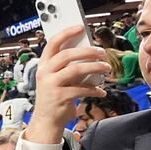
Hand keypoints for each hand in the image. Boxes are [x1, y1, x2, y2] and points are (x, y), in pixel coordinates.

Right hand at [27, 24, 109, 143]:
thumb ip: (68, 67)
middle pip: (67, 55)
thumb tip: (89, 55)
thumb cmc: (55, 97)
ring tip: (106, 69)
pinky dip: (95, 89)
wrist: (46, 122)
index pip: (53, 43)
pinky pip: (82, 89)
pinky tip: (102, 91)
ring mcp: (51, 85)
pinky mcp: (60, 97)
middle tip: (102, 53)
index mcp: (44, 65)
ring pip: (76, 70)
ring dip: (95, 68)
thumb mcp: (57, 79)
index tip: (81, 27)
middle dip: (88, 52)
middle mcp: (45, 73)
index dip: (67, 33)